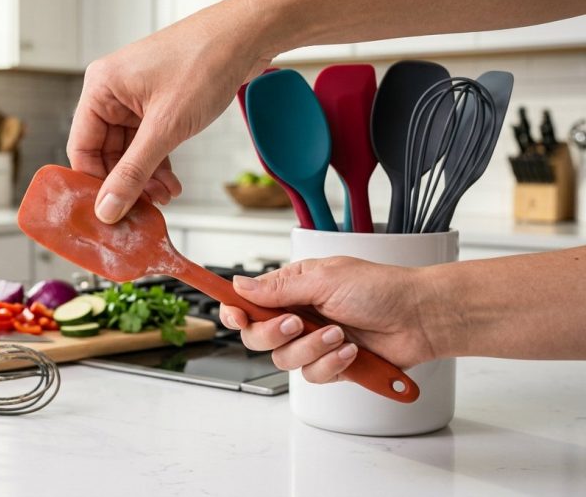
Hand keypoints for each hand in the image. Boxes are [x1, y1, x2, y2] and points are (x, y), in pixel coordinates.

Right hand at [67, 2, 275, 222]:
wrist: (246, 35)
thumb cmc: (205, 62)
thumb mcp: (166, 127)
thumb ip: (134, 171)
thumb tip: (109, 206)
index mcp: (101, 87)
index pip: (81, 147)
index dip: (94, 183)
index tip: (109, 211)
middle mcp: (112, 91)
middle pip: (105, 152)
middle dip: (127, 182)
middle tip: (145, 207)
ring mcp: (135, 96)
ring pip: (129, 150)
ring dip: (145, 176)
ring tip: (166, 195)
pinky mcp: (157, 102)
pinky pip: (148, 141)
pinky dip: (158, 162)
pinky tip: (171, 181)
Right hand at [219, 257, 445, 383]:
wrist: (421, 317)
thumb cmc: (381, 288)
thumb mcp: (325, 278)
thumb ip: (279, 287)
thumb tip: (241, 285)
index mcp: (293, 289)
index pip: (249, 302)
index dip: (235, 310)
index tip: (234, 315)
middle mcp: (299, 315)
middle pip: (257, 336)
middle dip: (274, 333)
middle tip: (296, 323)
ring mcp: (315, 342)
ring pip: (285, 360)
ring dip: (312, 348)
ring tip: (338, 334)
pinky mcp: (332, 364)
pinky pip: (312, 375)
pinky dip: (332, 363)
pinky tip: (351, 350)